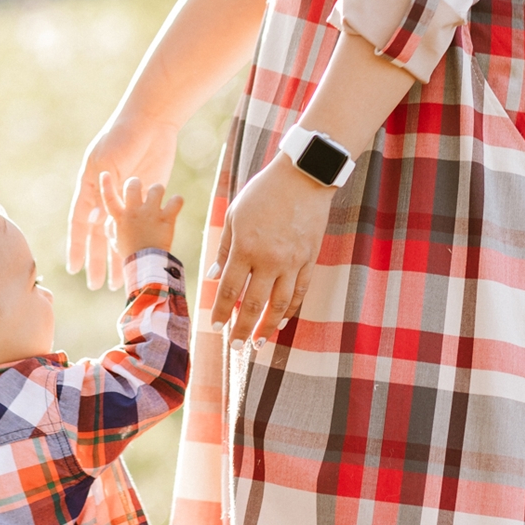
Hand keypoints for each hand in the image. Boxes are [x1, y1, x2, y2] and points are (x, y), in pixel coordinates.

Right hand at [66, 114, 178, 288]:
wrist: (152, 121)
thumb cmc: (122, 138)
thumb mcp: (107, 164)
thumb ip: (104, 192)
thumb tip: (99, 222)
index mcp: (91, 188)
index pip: (80, 224)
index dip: (77, 247)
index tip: (74, 269)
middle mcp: (106, 197)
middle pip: (99, 235)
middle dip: (98, 260)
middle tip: (97, 285)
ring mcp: (128, 198)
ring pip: (120, 235)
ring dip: (120, 257)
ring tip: (122, 280)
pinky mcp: (148, 196)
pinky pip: (143, 224)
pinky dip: (143, 241)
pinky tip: (148, 257)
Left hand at [209, 154, 333, 346]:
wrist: (303, 177)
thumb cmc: (263, 193)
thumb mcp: (235, 216)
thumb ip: (225, 249)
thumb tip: (214, 278)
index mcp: (245, 247)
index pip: (229, 289)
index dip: (221, 311)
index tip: (215, 327)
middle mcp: (269, 259)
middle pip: (253, 304)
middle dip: (243, 329)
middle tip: (236, 347)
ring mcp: (293, 261)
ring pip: (280, 304)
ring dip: (268, 326)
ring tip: (259, 342)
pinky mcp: (310, 259)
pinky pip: (300, 291)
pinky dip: (290, 309)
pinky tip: (281, 320)